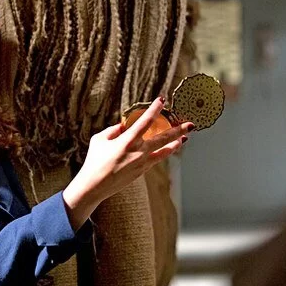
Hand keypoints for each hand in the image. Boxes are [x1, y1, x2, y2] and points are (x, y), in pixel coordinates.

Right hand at [63, 97, 193, 229]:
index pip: (145, 121)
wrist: (95, 186)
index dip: (155, 109)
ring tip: (184, 138)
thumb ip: (113, 130)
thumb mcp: (99, 139)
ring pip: (165, 151)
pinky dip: (163, 153)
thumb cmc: (94, 161)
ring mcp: (142, 163)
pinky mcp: (142, 171)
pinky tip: (167, 150)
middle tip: (190, 124)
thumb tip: (123, 126)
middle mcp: (139, 152)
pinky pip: (156, 160)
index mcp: (127, 141)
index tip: (162, 100)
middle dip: (178, 130)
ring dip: (175, 144)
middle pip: (164, 138)